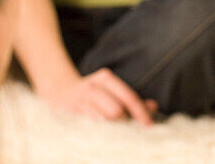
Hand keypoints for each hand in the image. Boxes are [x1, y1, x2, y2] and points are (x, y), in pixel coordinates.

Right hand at [41, 68, 157, 124]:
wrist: (60, 90)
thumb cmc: (94, 92)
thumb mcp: (111, 89)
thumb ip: (131, 98)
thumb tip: (154, 107)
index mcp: (105, 79)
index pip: (127, 97)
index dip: (140, 112)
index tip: (149, 125)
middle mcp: (92, 88)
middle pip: (116, 111)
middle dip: (125, 122)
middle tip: (132, 131)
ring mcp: (81, 102)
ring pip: (103, 121)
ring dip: (114, 130)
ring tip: (119, 134)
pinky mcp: (72, 114)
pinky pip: (91, 127)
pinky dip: (102, 133)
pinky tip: (106, 136)